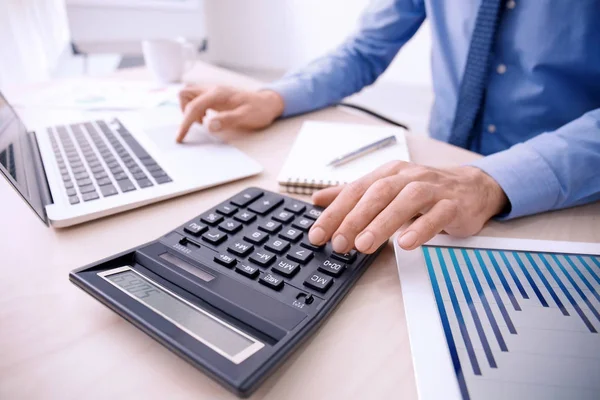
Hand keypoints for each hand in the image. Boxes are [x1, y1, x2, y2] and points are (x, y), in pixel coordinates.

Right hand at [177, 85, 284, 141]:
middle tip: (196, 125)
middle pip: (185, 94)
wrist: (268, 103)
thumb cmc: (259, 110)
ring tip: (203, 122)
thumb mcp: (246, 117)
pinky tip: (207, 118)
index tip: (180, 137)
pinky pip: (197, 99)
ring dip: (190, 109)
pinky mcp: (214, 96)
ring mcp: (213, 91)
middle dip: (184, 112)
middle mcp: (213, 89)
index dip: (185, 123)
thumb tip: (209, 125)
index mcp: (218, 94)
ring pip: (189, 95)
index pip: (193, 106)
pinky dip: (196, 109)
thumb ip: (228, 120)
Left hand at [308, 161, 507, 252]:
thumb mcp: (386, 189)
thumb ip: (353, 195)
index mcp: (388, 173)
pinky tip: (406, 244)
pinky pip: (437, 215)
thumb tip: (317, 200)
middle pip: (378, 193)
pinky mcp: (453, 205)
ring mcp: (432, 189)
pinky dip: (421, 229)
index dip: (335, 212)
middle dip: (355, 218)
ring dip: (382, 223)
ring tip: (364, 245)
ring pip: (405, 201)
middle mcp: (408, 177)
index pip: (356, 190)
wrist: (472, 188)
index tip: (318, 234)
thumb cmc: (424, 191)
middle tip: (339, 243)